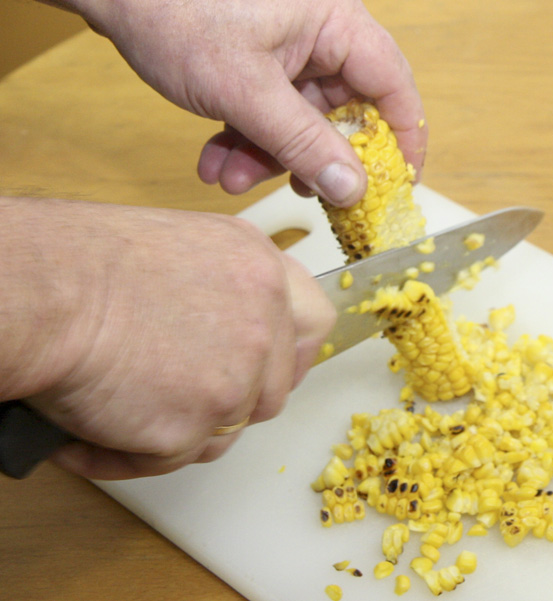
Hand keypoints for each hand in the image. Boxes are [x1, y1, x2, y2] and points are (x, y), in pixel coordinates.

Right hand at [3, 198, 334, 478]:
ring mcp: (234, 381)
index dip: (290, 352)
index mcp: (261, 271)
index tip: (266, 366)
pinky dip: (128, 454)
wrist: (43, 291)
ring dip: (179, 430)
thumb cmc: (85, 260)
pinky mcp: (191, 429)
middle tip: (179, 397)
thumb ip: (227, 287)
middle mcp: (263, 324)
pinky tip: (91, 433)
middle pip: (270, 390)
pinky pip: (171, 459)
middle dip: (229, 402)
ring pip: (223, 431)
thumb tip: (230, 326)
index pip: (314, 324)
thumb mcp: (186, 246)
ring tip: (120, 410)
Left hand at [72, 0, 426, 205]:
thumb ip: (303, 144)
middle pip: (343, 112)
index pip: (393, 87)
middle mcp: (321, 34)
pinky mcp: (260, 61)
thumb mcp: (245, 91)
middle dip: (308, 158)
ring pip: (301, 120)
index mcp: (337, 22)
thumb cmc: (175, 12)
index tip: (396, 187)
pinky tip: (215, 159)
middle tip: (297, 193)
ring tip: (228, 176)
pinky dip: (246, 139)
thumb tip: (352, 189)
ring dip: (267, 156)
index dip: (402, 140)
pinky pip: (270, 113)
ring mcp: (289, 48)